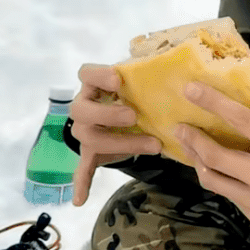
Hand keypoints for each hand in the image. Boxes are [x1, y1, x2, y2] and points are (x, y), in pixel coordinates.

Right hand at [70, 63, 161, 206]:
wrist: (125, 116)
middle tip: (134, 116)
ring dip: (122, 144)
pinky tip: (80, 199)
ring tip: (153, 147)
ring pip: (91, 138)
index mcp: (94, 84)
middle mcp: (84, 106)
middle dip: (108, 114)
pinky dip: (82, 182)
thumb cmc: (134, 93)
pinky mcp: (91, 152)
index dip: (99, 76)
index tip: (119, 79)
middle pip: (83, 111)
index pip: (86, 73)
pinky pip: (83, 168)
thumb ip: (146, 69)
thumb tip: (168, 50)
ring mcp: (86, 131)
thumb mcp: (139, 79)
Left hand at [176, 81, 249, 227]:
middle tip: (180, 127)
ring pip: (212, 179)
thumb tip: (246, 104)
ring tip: (189, 148)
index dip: (213, 102)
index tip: (191, 90)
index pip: (241, 119)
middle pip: (216, 156)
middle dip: (193, 140)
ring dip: (196, 161)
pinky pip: (225, 194)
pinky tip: (209, 168)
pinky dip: (215, 178)